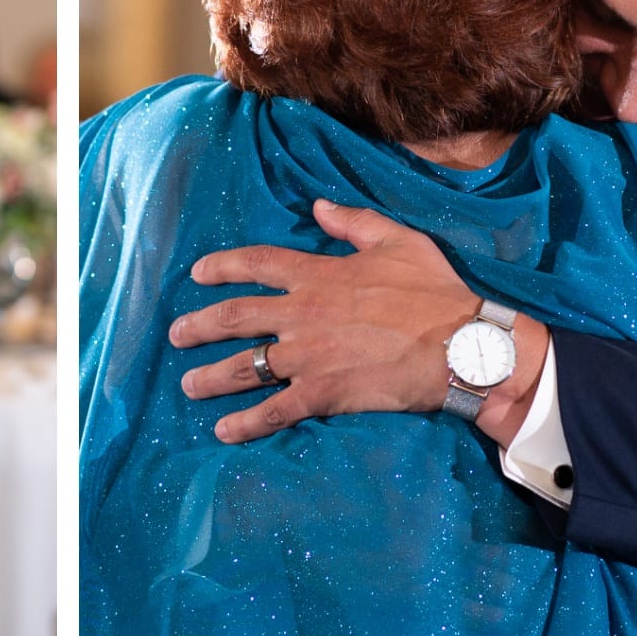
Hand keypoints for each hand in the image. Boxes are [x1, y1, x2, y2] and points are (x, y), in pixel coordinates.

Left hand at [169, 200, 544, 443]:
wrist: (460, 345)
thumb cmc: (434, 291)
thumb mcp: (397, 240)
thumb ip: (353, 222)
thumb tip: (319, 205)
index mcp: (318, 274)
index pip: (257, 264)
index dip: (222, 267)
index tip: (197, 273)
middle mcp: (302, 314)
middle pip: (234, 317)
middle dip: (198, 326)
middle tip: (176, 335)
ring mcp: (308, 356)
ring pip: (243, 367)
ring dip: (210, 377)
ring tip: (188, 385)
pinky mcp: (322, 392)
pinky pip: (273, 410)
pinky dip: (245, 423)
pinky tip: (223, 431)